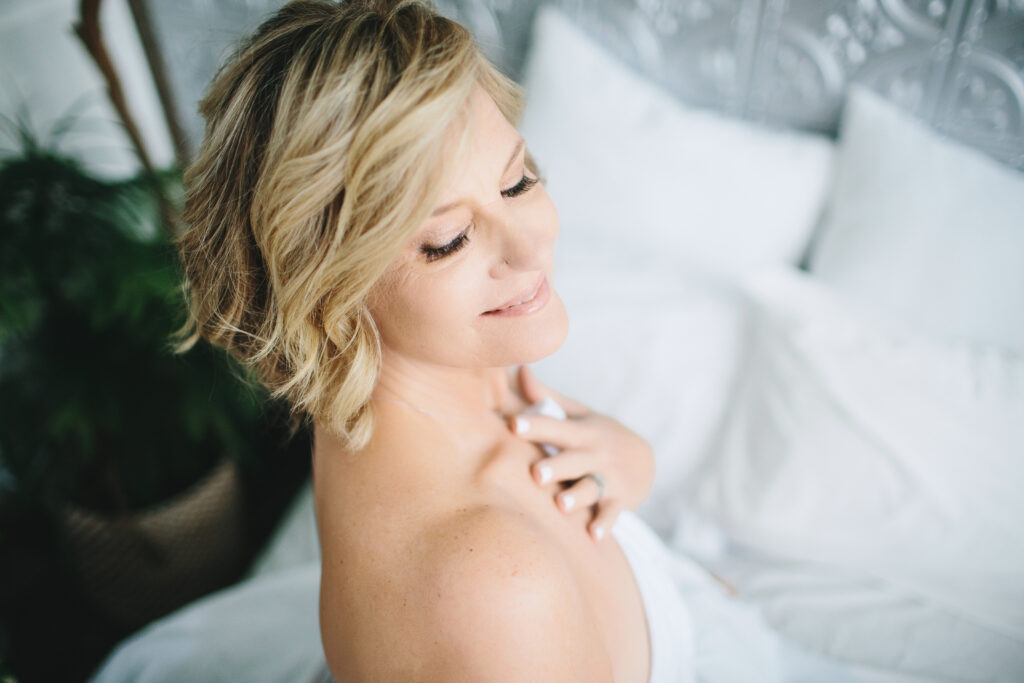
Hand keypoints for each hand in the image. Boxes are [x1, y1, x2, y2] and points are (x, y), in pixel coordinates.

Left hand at [508, 365, 654, 542]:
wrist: (645, 460)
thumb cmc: (597, 436)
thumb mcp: (577, 414)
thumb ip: (546, 397)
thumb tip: (517, 368)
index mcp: (581, 432)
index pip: (555, 426)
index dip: (535, 425)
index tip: (513, 423)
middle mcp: (595, 454)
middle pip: (573, 460)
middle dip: (556, 466)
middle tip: (536, 473)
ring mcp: (609, 478)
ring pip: (591, 488)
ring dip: (577, 497)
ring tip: (561, 505)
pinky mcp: (620, 500)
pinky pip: (612, 513)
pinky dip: (605, 524)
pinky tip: (594, 535)